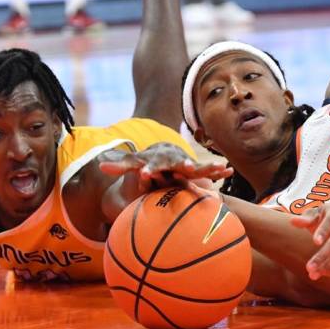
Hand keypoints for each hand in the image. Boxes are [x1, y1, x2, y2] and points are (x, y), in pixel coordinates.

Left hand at [99, 143, 232, 192]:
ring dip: (206, 167)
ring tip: (218, 169)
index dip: (148, 170)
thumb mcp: (132, 164)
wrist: (165, 153)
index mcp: (156, 160)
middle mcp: (172, 159)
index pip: (151, 165)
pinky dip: (218, 170)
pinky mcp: (195, 170)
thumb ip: (119, 165)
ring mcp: (185, 164)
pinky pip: (207, 171)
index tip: (145, 175)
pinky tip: (230, 171)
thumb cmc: (147, 163)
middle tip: (190, 168)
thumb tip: (99, 165)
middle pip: (178, 163)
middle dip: (183, 164)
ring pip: (196, 165)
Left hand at [290, 202, 329, 279]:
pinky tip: (323, 274)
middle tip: (308, 267)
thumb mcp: (314, 213)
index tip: (315, 242)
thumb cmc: (323, 216)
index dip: (323, 231)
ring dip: (328, 266)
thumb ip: (305, 219)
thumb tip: (292, 222)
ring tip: (313, 274)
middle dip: (323, 256)